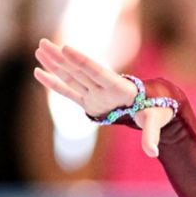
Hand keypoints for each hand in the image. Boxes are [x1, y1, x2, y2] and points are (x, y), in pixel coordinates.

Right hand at [33, 38, 173, 156]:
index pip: (98, 72)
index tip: (66, 48)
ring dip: (55, 64)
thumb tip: (152, 153)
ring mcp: (95, 94)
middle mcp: (104, 88)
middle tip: (42, 43)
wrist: (154, 108)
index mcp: (120, 88)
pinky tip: (39, 72)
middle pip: (79, 71)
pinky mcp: (89, 102)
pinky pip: (69, 92)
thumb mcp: (155, 121)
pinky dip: (55, 84)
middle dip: (61, 58)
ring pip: (71, 77)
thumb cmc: (156, 112)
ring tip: (40, 49)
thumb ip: (151, 135)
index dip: (82, 61)